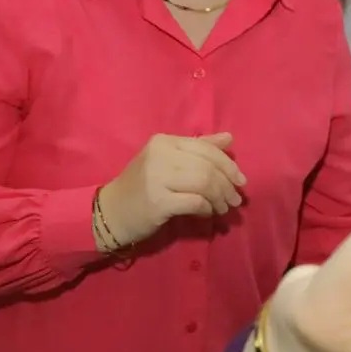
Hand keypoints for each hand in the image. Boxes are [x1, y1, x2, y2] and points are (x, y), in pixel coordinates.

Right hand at [99, 132, 245, 247]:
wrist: (110, 212)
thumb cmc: (143, 186)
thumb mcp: (168, 161)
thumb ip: (198, 149)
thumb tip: (229, 138)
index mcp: (164, 142)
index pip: (206, 149)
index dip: (228, 165)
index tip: (240, 181)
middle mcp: (160, 155)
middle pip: (208, 168)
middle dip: (227, 185)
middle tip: (235, 199)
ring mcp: (157, 178)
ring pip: (205, 184)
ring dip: (220, 198)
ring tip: (224, 208)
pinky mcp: (158, 202)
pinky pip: (195, 202)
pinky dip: (207, 208)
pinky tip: (208, 213)